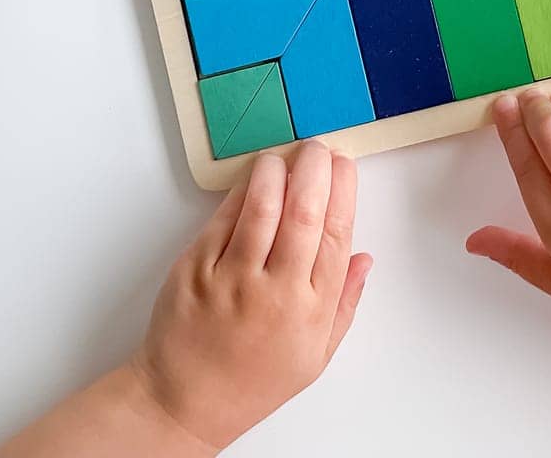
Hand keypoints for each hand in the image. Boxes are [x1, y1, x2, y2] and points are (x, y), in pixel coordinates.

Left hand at [134, 141, 371, 452]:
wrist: (186, 401)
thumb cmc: (253, 381)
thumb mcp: (315, 356)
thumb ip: (344, 304)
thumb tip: (364, 259)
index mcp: (311, 311)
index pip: (337, 235)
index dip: (344, 192)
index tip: (345, 166)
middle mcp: (275, 291)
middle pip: (305, 214)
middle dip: (315, 170)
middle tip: (317, 149)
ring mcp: (231, 279)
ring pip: (262, 208)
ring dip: (277, 172)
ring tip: (283, 157)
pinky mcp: (195, 269)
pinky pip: (223, 219)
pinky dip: (241, 192)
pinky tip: (253, 179)